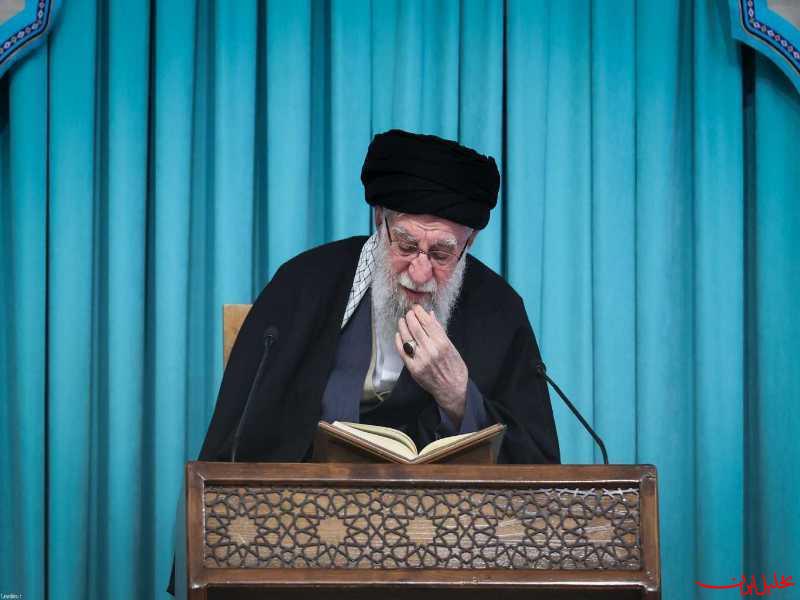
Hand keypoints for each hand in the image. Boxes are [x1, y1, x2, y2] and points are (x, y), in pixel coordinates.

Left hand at [394, 305, 467, 426]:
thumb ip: (439, 330)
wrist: (452, 388)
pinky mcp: (413, 368)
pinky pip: (402, 351)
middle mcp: (431, 350)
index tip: (416, 308)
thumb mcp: (451, 346)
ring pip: (407, 337)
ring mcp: (420, 359)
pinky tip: (399, 335)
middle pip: (415, 327)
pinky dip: (399, 341)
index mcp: (442, 343)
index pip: (427, 322)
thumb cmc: (454, 367)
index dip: (419, 312)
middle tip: (408, 313)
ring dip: (402, 326)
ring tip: (402, 321)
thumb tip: (430, 315)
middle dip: (409, 317)